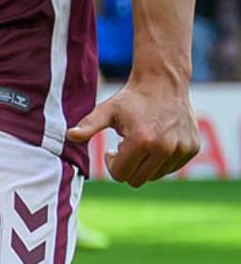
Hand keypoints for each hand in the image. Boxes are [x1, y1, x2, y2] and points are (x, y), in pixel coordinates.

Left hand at [67, 73, 199, 185]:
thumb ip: (89, 125)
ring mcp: (182, 150)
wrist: (163, 83)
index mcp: (142, 142)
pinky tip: (156, 141)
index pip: (121, 175)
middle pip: (138, 180)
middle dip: (128, 167)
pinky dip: (161, 161)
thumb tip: (70, 135)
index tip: (112, 151)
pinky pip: (172, 168)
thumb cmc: (131, 99)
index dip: (112, 165)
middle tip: (125, 148)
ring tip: (141, 143)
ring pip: (155, 176)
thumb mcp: (106, 110)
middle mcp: (165, 148)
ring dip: (145, 164)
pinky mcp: (192, 149)